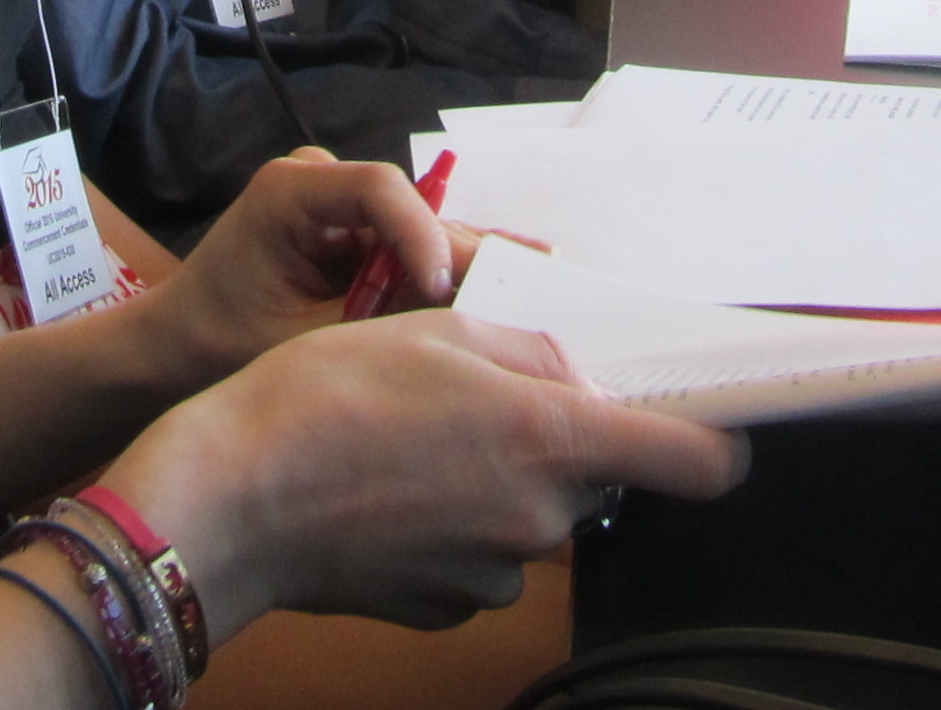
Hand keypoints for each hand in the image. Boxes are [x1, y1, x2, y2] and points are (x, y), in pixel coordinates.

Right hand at [94, 313, 748, 637]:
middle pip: (597, 479)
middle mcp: (539, 519)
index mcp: (550, 440)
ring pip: (532, 515)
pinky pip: (482, 556)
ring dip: (499, 480)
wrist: (229, 500)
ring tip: (416, 444)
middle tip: (479, 400)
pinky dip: (455, 524)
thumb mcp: (431, 333)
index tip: (703, 424)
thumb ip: (529, 353)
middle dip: (558, 441)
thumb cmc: (321, 401)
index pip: (695, 464)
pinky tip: (392, 491)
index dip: (711, 442)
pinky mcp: (448, 607)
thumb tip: (577, 378)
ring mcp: (493, 573)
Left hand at [133, 149, 474, 385]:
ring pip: (412, 232)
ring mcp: (332, 201)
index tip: (443, 292)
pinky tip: (464, 314)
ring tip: (488, 320)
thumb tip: (456, 314)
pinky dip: (423, 283)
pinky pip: (400, 249)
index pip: (378, 188)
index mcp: (287, 191)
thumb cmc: (217, 344)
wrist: (172, 347)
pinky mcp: (345, 228)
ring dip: (440, 276)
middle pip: (406, 209)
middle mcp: (315, 181)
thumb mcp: (298, 342)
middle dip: (447, 262)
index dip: (423, 235)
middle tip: (497, 312)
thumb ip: (375, 323)